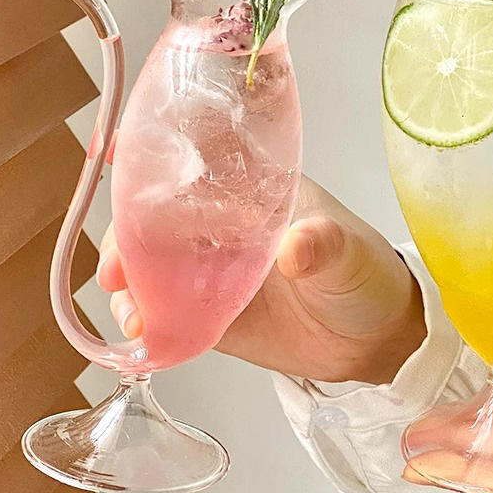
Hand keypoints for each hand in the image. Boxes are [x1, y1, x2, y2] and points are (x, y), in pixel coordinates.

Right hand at [97, 176, 424, 383]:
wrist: (375, 337)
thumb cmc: (366, 273)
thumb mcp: (347, 252)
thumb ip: (321, 244)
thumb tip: (293, 249)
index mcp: (255, 192)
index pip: (199, 166)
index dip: (156, 160)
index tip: (117, 155)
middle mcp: (225, 226)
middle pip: (161, 218)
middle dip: (129, 235)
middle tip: (119, 266)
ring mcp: (215, 271)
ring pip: (155, 267)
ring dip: (130, 282)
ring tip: (129, 308)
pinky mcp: (212, 314)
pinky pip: (168, 313)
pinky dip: (147, 320)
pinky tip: (139, 333)